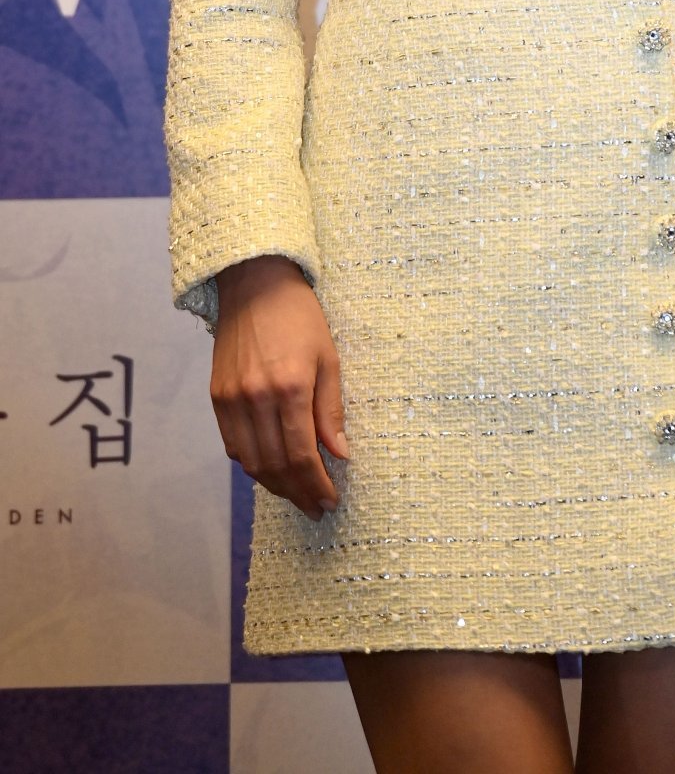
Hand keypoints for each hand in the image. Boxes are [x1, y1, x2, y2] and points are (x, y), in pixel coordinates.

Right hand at [211, 255, 349, 523]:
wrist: (254, 284)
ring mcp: (231, 400)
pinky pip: (232, 445)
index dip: (316, 485)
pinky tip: (270, 470)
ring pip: (250, 462)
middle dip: (298, 493)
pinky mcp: (216, 397)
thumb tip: (340, 455)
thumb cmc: (299, 316)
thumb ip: (331, 410)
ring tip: (297, 495)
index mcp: (289, 388)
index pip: (301, 455)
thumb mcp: (328, 358)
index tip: (330, 501)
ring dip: (274, 486)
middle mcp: (255, 399)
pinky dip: (251, 465)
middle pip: (274, 466)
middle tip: (316, 508)